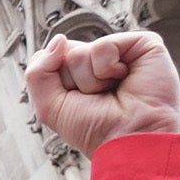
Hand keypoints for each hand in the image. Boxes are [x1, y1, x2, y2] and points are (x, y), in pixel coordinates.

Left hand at [22, 30, 179, 153]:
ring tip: (112, 91)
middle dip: (72, 82)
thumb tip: (59, 39)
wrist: (129, 140)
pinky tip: (124, 79)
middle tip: (97, 98)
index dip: (57, 84)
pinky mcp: (141, 44)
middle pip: (63, 53)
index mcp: (81, 73)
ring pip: (79, 52)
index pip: (50, 59)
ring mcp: (120, 51)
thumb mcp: (50, 107)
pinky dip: (107, 68)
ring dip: (90, 80)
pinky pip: (103, 46)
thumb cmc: (95, 130)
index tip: (79, 103)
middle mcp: (99, 60)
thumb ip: (38, 72)